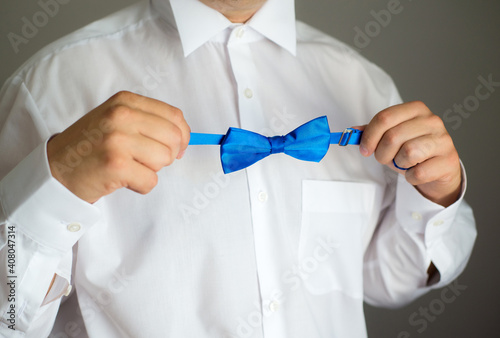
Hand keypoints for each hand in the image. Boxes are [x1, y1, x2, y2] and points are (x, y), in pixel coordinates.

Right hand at [47, 91, 190, 203]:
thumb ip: (148, 121)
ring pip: (164, 159)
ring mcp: (117, 139)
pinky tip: (123, 179)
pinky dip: (141, 186)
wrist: (56, 169)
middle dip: (167, 155)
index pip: (174, 116)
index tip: (177, 147)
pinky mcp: (115, 165)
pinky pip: (151, 180)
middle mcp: (121, 116)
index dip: (182, 136)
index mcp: (125, 101)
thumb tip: (183, 138)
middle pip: (173, 138)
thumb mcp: (115, 120)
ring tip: (129, 167)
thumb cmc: (91, 146)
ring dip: (152, 170)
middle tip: (147, 160)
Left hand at [358, 101, 460, 206]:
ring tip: (402, 163)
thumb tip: (351, 132)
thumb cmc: (413, 150)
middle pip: (393, 136)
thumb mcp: (392, 137)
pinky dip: (411, 177)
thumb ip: (372, 132)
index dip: (369, 136)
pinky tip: (415, 173)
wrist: (439, 169)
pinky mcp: (448, 161)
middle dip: (382, 153)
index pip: (384, 118)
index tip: (365, 149)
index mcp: (416, 109)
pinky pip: (419, 172)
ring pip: (408, 152)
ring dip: (398, 164)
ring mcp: (443, 140)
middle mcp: (432, 121)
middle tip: (384, 159)